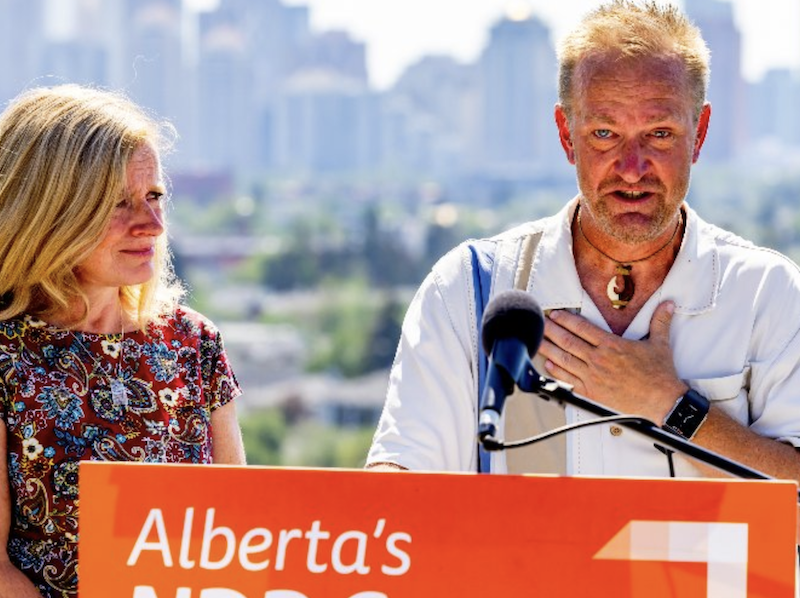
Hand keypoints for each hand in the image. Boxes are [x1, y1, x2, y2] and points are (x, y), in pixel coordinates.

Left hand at [538, 301, 687, 422]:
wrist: (662, 403)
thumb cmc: (660, 375)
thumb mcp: (660, 344)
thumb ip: (659, 322)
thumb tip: (669, 304)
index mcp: (612, 345)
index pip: (582, 328)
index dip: (566, 320)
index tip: (555, 314)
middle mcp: (598, 360)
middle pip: (567, 342)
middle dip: (551, 330)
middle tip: (539, 323)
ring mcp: (592, 377)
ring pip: (564, 360)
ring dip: (548, 349)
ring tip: (537, 341)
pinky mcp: (591, 393)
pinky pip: (568, 380)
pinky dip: (556, 372)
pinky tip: (548, 365)